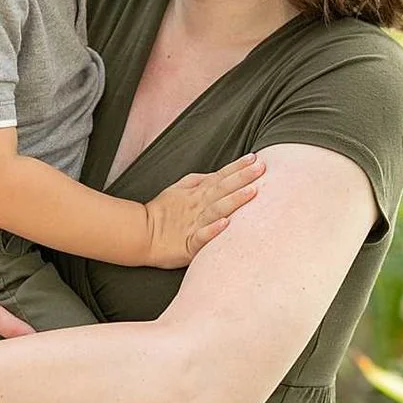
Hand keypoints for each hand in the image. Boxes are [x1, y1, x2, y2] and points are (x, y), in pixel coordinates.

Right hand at [140, 154, 264, 268]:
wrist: (140, 235)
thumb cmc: (161, 213)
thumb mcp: (177, 190)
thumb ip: (197, 181)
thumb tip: (216, 174)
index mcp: (197, 194)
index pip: (220, 177)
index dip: (237, 167)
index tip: (255, 158)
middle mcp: (198, 207)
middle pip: (222, 189)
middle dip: (242, 178)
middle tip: (262, 168)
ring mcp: (193, 224)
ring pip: (216, 210)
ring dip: (234, 200)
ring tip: (251, 192)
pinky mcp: (188, 244)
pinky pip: (201, 236)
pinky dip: (213, 230)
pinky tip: (225, 225)